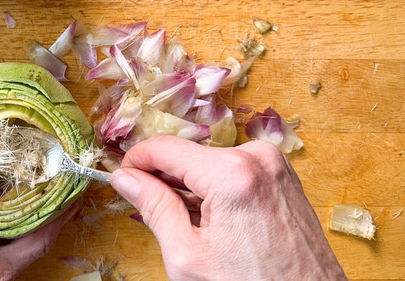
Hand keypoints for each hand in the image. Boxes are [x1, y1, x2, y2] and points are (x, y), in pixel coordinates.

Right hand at [111, 135, 345, 279]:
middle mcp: (256, 157)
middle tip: (155, 215)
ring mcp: (273, 163)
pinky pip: (233, 169)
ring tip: (194, 227)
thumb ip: (154, 208)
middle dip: (166, 180)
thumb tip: (125, 179)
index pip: (163, 148)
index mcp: (231, 173)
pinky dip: (216, 189)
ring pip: (208, 162)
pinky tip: (217, 222)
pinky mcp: (281, 174)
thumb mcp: (188, 256)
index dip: (135, 162)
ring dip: (192, 187)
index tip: (123, 179)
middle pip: (187, 155)